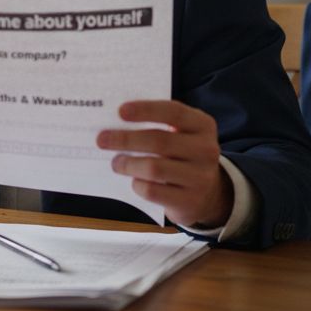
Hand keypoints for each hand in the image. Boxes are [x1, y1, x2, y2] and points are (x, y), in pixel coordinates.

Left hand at [96, 100, 233, 228]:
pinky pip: (154, 191)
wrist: (208, 193)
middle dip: (126, 139)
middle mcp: (206, 149)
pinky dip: (138, 184)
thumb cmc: (182, 156)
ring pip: (154, 168)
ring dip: (128, 164)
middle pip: (160, 141)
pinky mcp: (190, 201)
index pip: (174, 112)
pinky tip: (134, 181)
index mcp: (203, 125)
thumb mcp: (181, 135)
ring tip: (116, 163)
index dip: (146, 110)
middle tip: (102, 139)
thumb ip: (158, 125)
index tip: (120, 111)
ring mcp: (200, 177)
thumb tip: (115, 122)